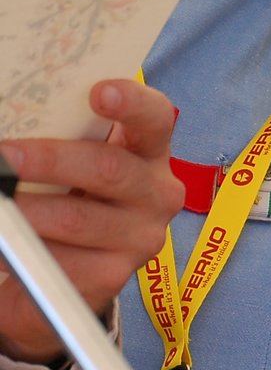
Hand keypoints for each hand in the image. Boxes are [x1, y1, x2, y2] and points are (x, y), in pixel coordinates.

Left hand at [0, 79, 182, 364]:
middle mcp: (157, 192)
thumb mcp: (76, 162)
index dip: (132, 103)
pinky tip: (6, 246)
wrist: (73, 267)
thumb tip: (18, 122)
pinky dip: (24, 252)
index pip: (155, 118)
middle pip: (108, 169)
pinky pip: (61, 263)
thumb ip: (65, 140)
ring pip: (76, 218)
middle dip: (50, 161)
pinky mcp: (112, 277)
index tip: (99, 92)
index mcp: (149, 151)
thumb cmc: (71, 196)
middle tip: (5, 157)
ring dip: (25, 210)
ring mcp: (140, 237)